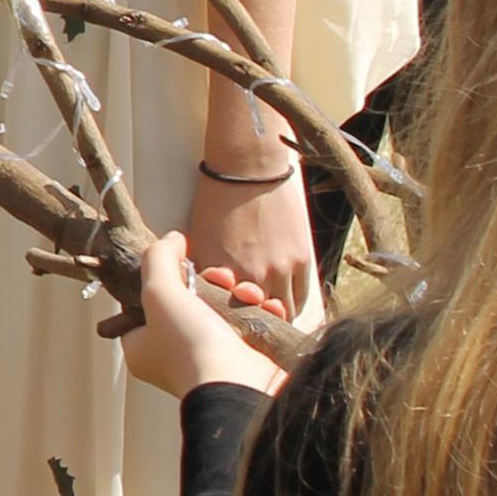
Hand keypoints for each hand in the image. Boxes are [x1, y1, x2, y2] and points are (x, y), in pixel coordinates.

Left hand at [114, 231, 288, 399]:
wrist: (242, 388)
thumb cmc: (192, 348)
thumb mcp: (160, 292)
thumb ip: (159, 259)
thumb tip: (172, 239)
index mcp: (144, 347)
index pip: (146, 304)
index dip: (166, 279)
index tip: (185, 266)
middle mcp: (176, 356)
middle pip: (192, 303)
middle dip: (213, 283)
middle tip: (223, 278)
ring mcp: (214, 359)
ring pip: (226, 311)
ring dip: (242, 293)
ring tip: (249, 293)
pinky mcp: (247, 360)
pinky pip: (254, 325)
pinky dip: (263, 311)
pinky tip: (268, 306)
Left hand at [182, 159, 318, 327]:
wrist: (248, 169)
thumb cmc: (216, 200)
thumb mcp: (196, 238)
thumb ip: (198, 270)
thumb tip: (201, 295)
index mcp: (214, 272)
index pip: (218, 315)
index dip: (221, 323)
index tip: (222, 326)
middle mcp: (245, 276)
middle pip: (252, 321)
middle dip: (249, 326)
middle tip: (249, 326)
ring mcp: (276, 270)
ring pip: (280, 314)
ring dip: (274, 319)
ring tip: (268, 319)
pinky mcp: (300, 261)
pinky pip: (300, 299)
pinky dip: (291, 305)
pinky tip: (284, 305)